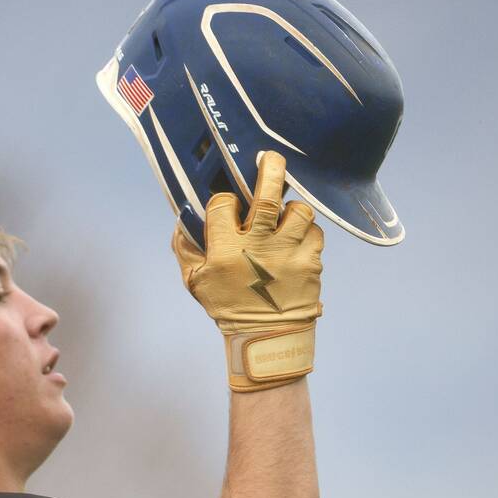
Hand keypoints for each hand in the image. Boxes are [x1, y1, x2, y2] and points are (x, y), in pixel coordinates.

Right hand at [173, 151, 323, 391]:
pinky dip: (307, 232)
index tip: (227, 204)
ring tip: (285, 215)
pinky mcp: (311, 263)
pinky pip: (315, 232)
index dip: (224, 199)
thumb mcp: (196, 283)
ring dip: (292, 208)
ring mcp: (288, 254)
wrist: (268, 340)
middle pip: (267, 195)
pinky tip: (297, 239)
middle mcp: (258, 248)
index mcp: (226, 252)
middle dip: (270, 169)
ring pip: (298, 210)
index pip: (223, 204)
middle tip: (269, 157)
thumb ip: (185, 248)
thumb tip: (182, 218)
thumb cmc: (229, 308)